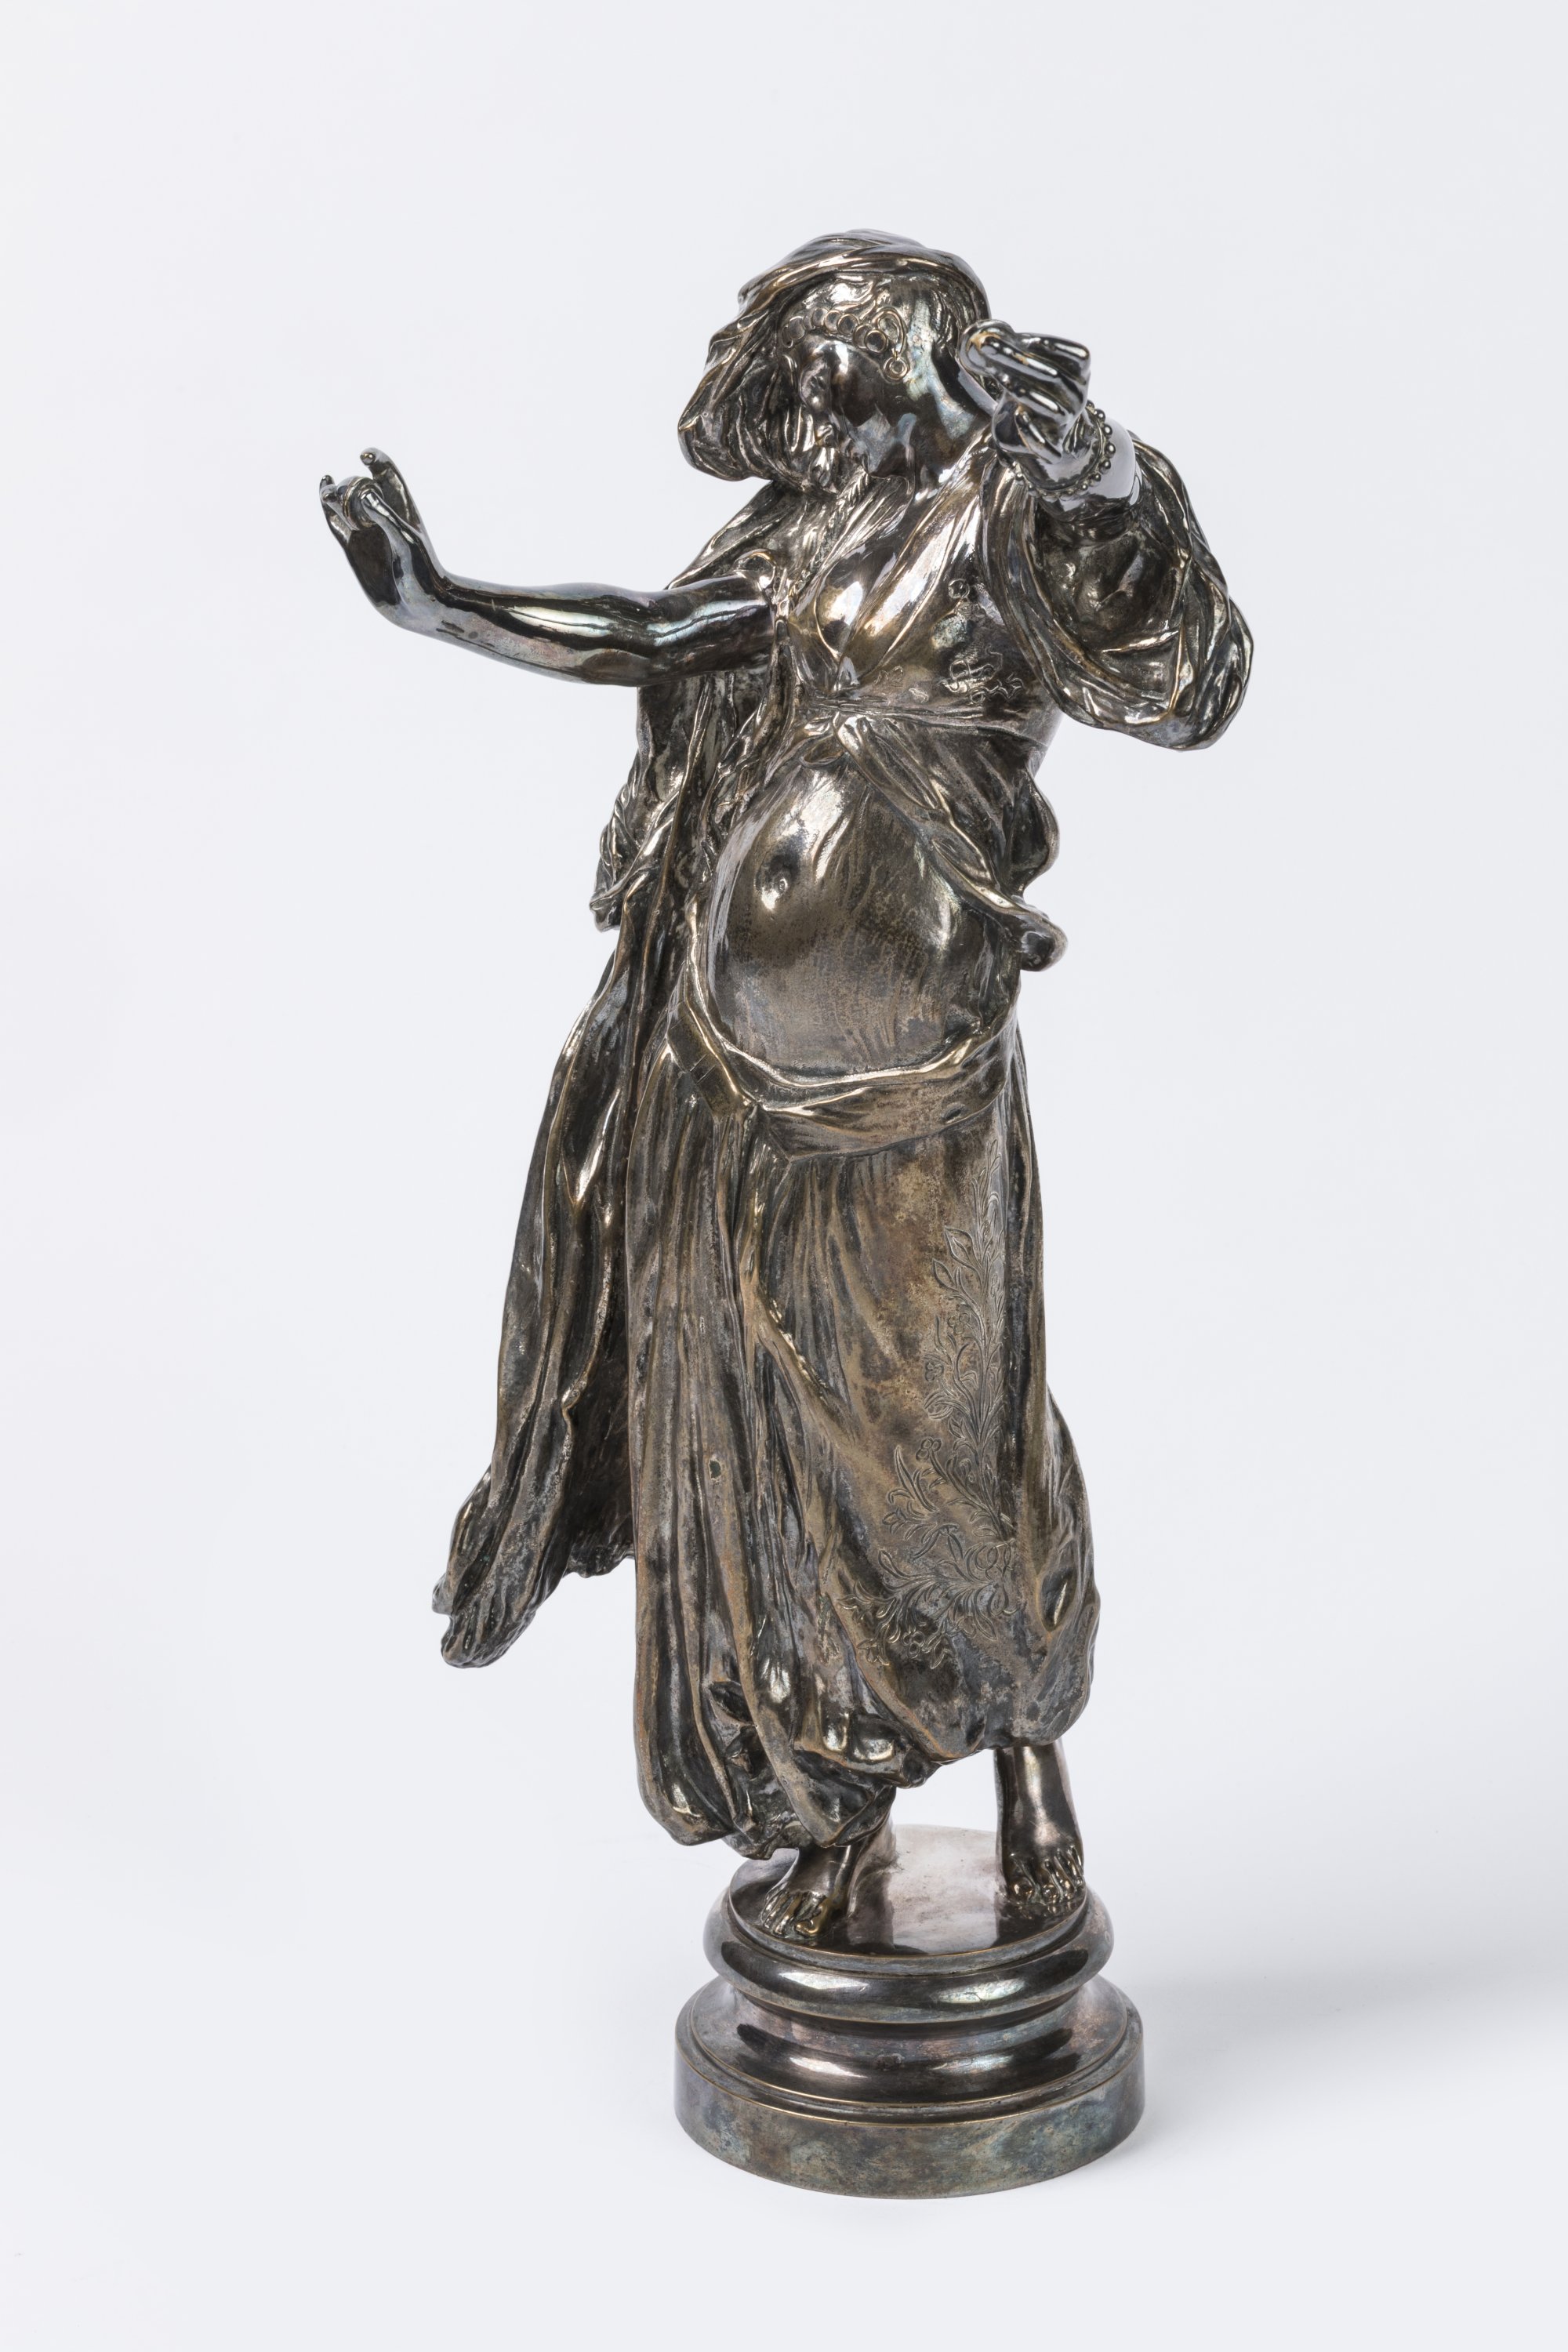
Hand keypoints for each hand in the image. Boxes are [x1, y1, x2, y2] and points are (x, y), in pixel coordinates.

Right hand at [319, 449, 440, 621]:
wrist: (419, 607)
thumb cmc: (421, 573)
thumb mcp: (406, 541)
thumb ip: (385, 516)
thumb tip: (364, 493)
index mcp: (401, 505)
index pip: (385, 471)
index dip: (374, 458)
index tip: (364, 457)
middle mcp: (381, 514)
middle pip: (358, 485)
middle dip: (350, 487)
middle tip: (356, 511)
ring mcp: (365, 531)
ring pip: (343, 502)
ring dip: (334, 494)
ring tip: (331, 496)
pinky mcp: (352, 548)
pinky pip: (335, 523)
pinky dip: (327, 509)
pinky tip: (324, 491)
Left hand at [959, 321, 1096, 477]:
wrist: (1035, 436)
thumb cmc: (1029, 393)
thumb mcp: (1024, 371)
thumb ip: (1011, 351)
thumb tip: (984, 333)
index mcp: (1078, 375)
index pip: (1077, 357)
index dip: (1057, 347)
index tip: (1029, 340)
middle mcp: (1077, 398)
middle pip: (1054, 377)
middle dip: (1022, 362)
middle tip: (992, 348)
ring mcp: (1066, 424)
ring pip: (1052, 409)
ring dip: (1028, 393)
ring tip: (1003, 379)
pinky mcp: (1052, 448)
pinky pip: (1046, 445)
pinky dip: (1032, 432)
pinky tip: (1019, 417)